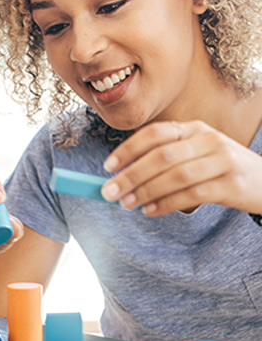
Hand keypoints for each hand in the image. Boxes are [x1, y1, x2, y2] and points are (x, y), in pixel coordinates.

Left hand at [101, 120, 261, 215]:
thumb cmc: (220, 170)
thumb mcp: (196, 155)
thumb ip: (164, 161)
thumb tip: (121, 177)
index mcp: (194, 129)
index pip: (155, 133)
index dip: (128, 149)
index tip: (108, 166)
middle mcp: (208, 139)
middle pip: (162, 156)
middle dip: (131, 175)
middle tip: (110, 191)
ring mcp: (223, 160)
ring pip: (176, 176)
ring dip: (146, 191)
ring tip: (127, 203)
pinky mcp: (232, 184)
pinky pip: (192, 195)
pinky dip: (167, 204)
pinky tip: (150, 210)